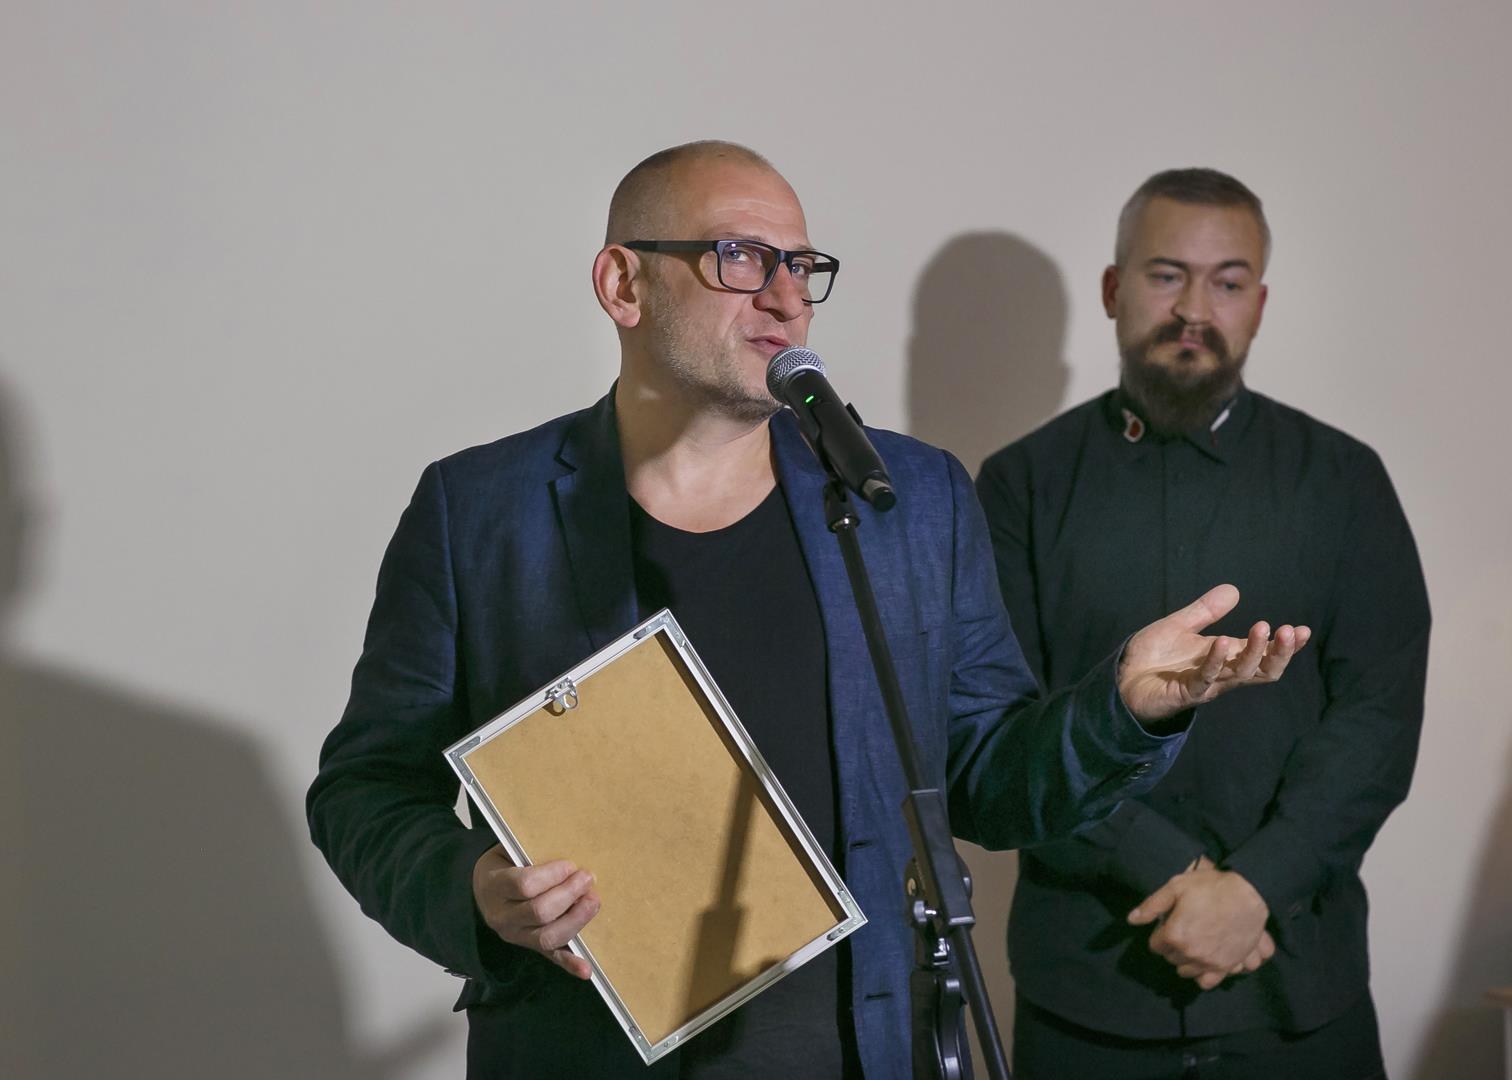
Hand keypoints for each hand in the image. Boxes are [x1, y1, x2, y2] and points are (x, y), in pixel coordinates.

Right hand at [472, 846, 598, 978]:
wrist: (482, 890)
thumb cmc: (503, 863)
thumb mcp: (507, 849)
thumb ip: (530, 849)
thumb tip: (566, 846)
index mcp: (494, 887)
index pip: (524, 885)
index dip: (552, 875)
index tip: (570, 864)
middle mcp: (502, 917)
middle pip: (540, 912)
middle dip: (569, 894)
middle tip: (587, 878)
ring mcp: (516, 936)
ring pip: (548, 937)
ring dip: (576, 919)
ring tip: (593, 901)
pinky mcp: (530, 948)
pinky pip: (551, 957)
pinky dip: (570, 964)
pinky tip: (587, 970)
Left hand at [1118, 584, 1310, 723]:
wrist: (1121, 679)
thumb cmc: (1153, 657)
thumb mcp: (1180, 626)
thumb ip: (1206, 611)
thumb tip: (1234, 589)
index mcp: (1224, 657)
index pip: (1263, 654)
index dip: (1284, 645)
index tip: (1303, 629)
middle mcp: (1221, 673)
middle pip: (1262, 670)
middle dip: (1279, 652)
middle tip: (1290, 631)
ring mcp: (1206, 685)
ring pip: (1241, 674)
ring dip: (1254, 652)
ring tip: (1263, 628)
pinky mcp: (1185, 693)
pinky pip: (1206, 679)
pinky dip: (1216, 661)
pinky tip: (1223, 642)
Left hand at [1127, 857, 1273, 988]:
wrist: (1249, 894)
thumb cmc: (1210, 887)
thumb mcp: (1176, 887)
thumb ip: (1152, 905)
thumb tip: (1132, 920)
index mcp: (1174, 935)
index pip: (1155, 945)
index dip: (1160, 933)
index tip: (1168, 924)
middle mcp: (1190, 953)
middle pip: (1170, 958)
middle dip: (1172, 946)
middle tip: (1183, 930)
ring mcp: (1209, 963)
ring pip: (1186, 971)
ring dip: (1185, 960)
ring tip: (1193, 944)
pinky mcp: (1226, 967)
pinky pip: (1207, 982)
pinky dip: (1203, 974)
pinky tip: (1205, 961)